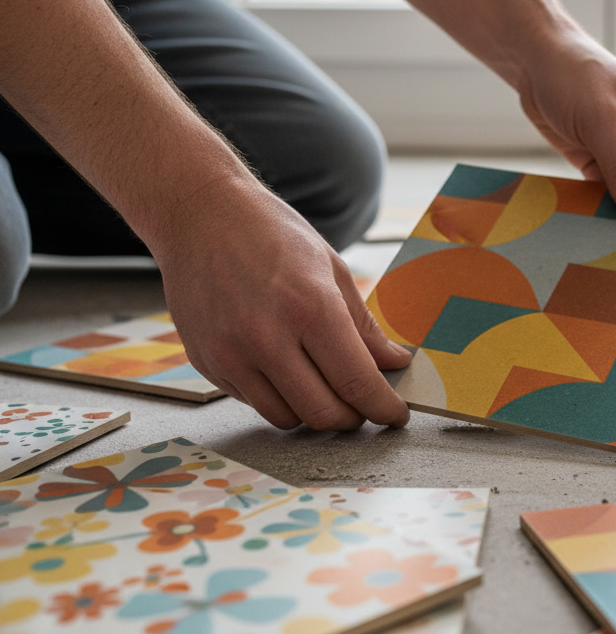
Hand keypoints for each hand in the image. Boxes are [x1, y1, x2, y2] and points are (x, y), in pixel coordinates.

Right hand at [154, 178, 410, 430]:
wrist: (199, 215)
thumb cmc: (271, 234)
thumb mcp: (332, 269)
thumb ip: (363, 326)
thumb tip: (394, 364)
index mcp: (310, 308)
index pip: (357, 383)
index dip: (384, 408)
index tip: (396, 414)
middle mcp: (266, 337)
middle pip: (323, 413)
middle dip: (353, 418)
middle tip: (365, 407)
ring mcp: (230, 354)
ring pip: (287, 418)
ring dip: (314, 414)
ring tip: (326, 388)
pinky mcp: (206, 362)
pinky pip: (253, 402)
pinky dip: (278, 398)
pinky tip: (286, 371)